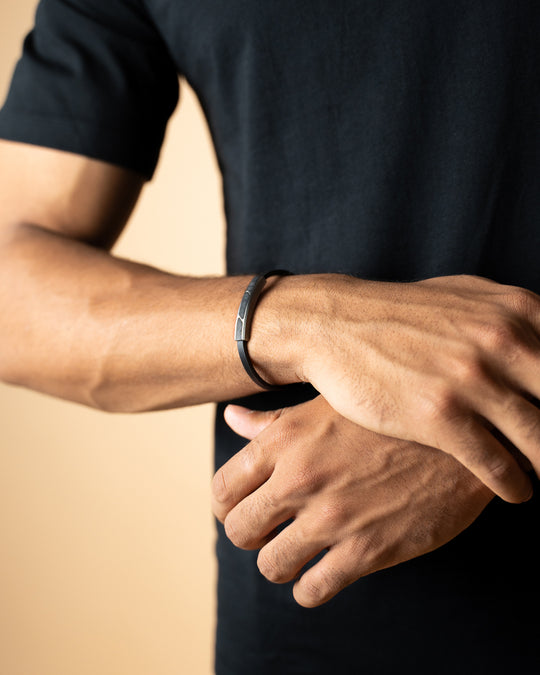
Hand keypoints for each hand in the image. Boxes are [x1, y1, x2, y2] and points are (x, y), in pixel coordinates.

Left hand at [211, 396, 492, 607]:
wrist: (459, 437)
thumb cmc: (387, 417)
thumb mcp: (326, 404)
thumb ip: (274, 421)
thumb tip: (232, 419)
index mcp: (285, 440)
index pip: (224, 487)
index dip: (226, 504)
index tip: (240, 508)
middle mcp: (300, 478)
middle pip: (239, 530)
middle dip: (250, 535)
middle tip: (269, 531)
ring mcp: (333, 517)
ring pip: (271, 565)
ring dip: (280, 563)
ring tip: (295, 552)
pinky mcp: (367, 550)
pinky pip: (313, 590)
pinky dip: (310, 588)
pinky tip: (322, 572)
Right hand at [293, 273, 539, 501]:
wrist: (335, 325)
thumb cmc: (400, 315)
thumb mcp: (465, 297)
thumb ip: (512, 316)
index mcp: (516, 311)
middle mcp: (501, 342)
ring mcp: (471, 380)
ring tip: (539, 475)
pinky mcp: (439, 416)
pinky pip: (498, 465)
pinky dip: (514, 485)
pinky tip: (513, 490)